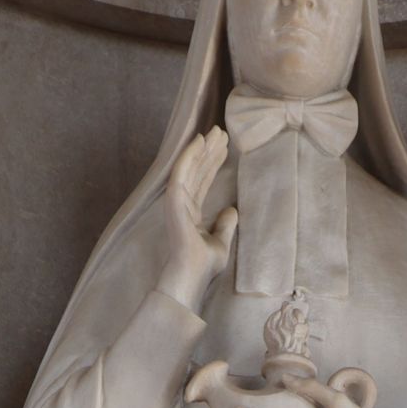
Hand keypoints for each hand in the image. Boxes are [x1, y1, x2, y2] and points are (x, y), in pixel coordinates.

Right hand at [158, 127, 237, 310]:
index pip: (204, 182)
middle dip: (209, 151)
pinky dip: (189, 155)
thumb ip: (225, 226)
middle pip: (198, 171)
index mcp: (192, 213)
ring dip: (202, 148)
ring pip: (191, 167)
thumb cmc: (203, 266)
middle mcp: (183, 204)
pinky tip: (199, 140)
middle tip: (221, 132)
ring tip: (216, 131)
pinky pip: (181, 173)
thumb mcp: (221, 243)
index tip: (225, 148)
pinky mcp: (174, 201)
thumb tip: (232, 210)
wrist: (192, 276)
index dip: (213, 164)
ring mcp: (177, 201)